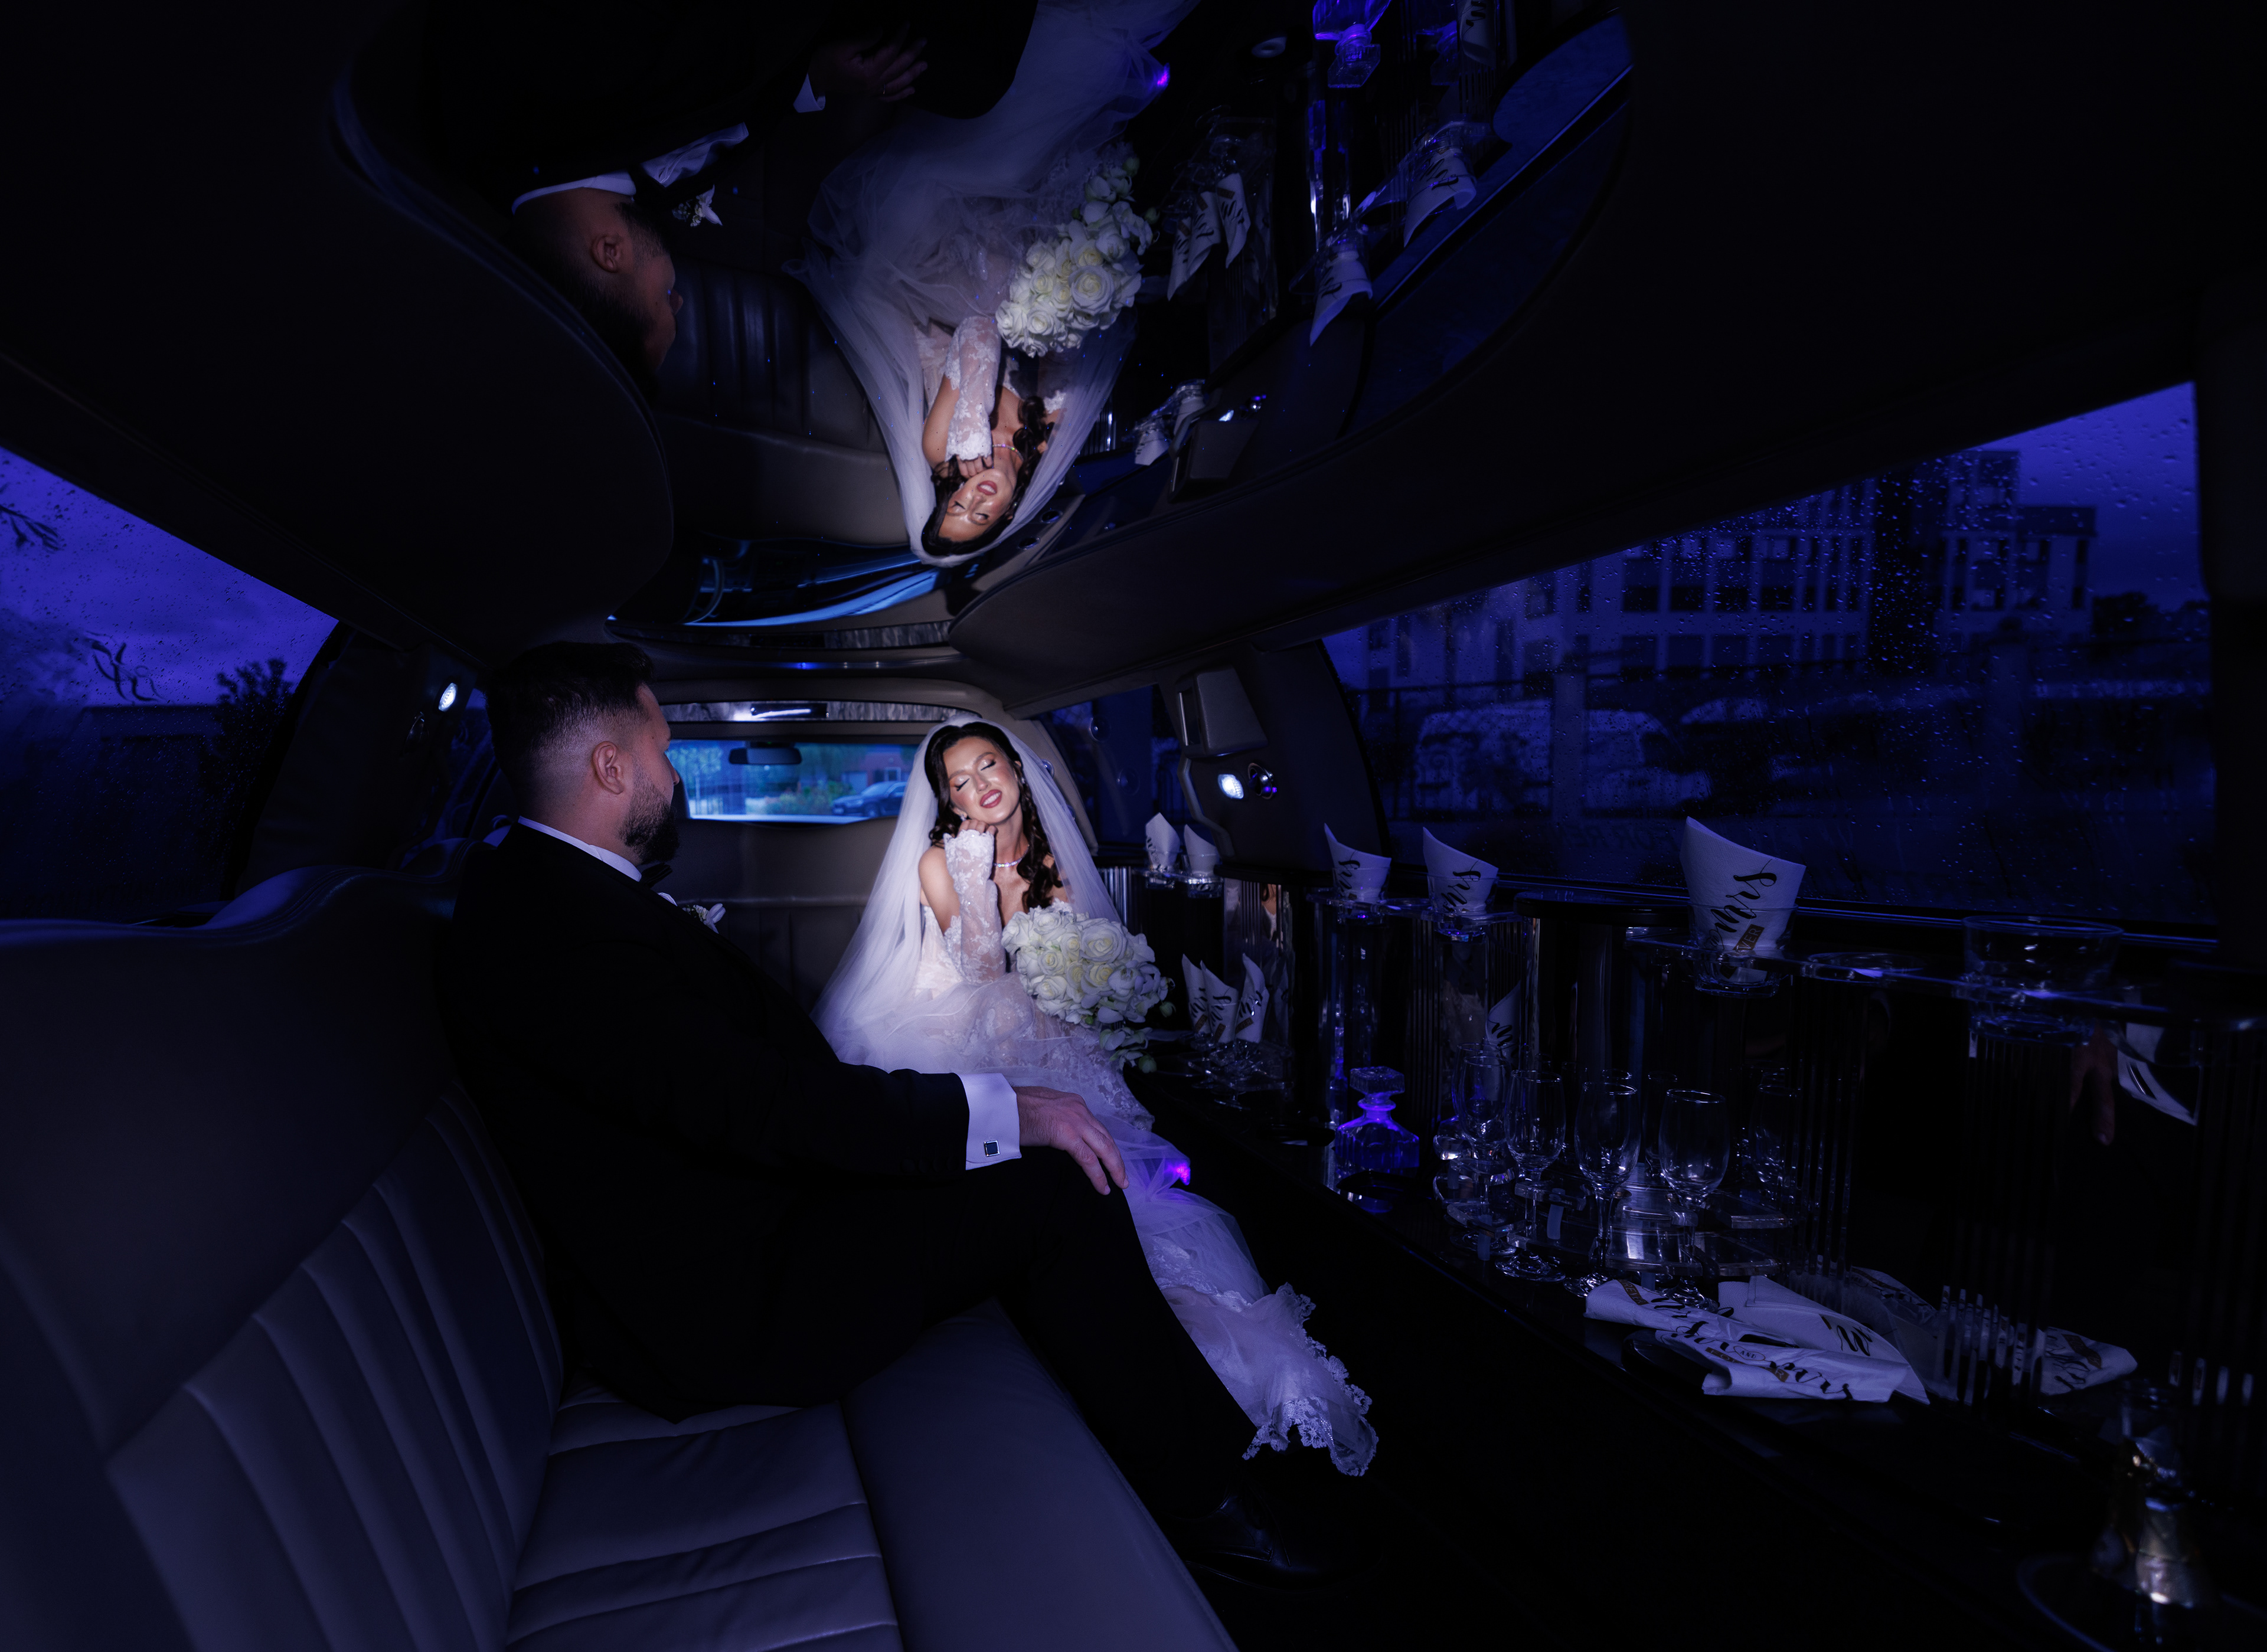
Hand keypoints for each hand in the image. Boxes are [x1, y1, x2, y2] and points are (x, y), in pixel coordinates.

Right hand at [810, 25, 927, 103]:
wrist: (814, 78)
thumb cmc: (825, 60)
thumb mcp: (843, 46)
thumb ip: (864, 39)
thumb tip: (881, 30)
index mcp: (869, 72)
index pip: (891, 52)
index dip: (900, 37)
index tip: (907, 25)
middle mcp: (874, 84)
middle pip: (899, 68)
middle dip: (913, 53)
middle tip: (923, 42)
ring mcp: (872, 91)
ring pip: (898, 84)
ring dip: (913, 74)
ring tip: (924, 65)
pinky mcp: (869, 94)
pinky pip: (889, 97)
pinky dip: (901, 94)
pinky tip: (911, 90)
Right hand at [1015, 1085, 1127, 1193]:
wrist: (1002, 1106)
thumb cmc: (1015, 1109)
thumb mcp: (1044, 1108)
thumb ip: (1057, 1119)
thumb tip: (1058, 1133)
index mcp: (1074, 1103)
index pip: (1097, 1128)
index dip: (1107, 1146)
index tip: (1112, 1159)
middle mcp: (1079, 1110)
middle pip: (1106, 1138)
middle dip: (1116, 1159)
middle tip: (1122, 1177)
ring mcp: (1075, 1121)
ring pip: (1104, 1148)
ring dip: (1113, 1168)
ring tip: (1118, 1184)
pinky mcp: (1067, 1134)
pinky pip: (1088, 1159)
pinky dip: (1097, 1175)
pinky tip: (1102, 1186)